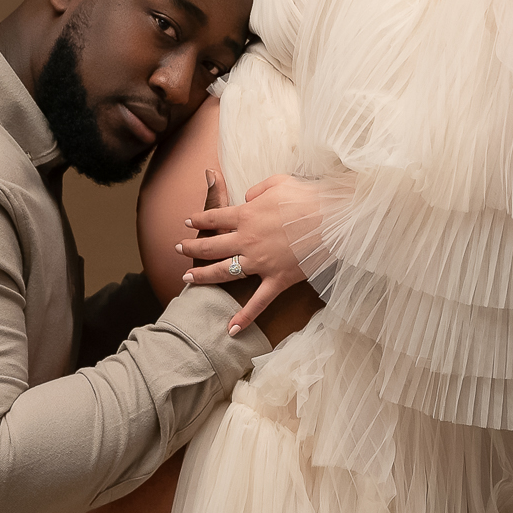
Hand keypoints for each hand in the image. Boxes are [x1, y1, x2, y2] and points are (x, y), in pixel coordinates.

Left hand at [176, 171, 321, 335]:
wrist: (334, 218)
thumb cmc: (309, 196)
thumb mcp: (280, 182)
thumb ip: (258, 190)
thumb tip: (247, 197)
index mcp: (247, 215)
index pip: (214, 217)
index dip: (198, 219)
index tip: (186, 222)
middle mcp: (247, 239)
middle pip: (210, 245)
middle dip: (191, 247)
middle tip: (177, 249)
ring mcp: (260, 262)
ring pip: (224, 272)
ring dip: (203, 276)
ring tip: (187, 279)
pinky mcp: (277, 279)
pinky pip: (258, 302)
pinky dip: (244, 317)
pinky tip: (230, 330)